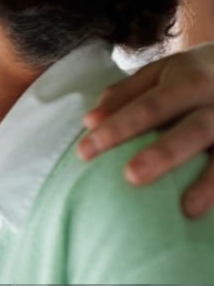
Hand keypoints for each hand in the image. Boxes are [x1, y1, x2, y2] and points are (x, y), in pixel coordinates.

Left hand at [77, 43, 213, 216]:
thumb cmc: (189, 77)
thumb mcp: (158, 74)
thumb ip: (125, 95)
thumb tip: (89, 120)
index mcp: (191, 80)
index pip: (149, 107)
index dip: (118, 128)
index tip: (84, 152)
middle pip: (193, 129)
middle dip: (164, 153)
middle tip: (132, 176)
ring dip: (209, 181)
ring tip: (188, 208)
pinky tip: (203, 211)